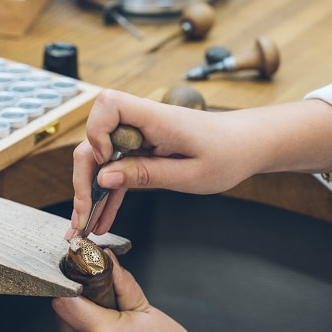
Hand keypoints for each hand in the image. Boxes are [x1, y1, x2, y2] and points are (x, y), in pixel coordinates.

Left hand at [52, 251, 237, 331]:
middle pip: (62, 318)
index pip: (64, 302)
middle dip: (77, 307)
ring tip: (109, 330)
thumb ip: (121, 283)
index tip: (79, 283)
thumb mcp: (148, 312)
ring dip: (80, 328)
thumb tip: (105, 258)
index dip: (69, 288)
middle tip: (101, 307)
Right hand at [68, 90, 249, 236]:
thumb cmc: (228, 153)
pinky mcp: (141, 151)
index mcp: (157, 118)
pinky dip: (109, 193)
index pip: (109, 105)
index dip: (97, 132)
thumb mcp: (190, 174)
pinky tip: (102, 217)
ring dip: (91, 192)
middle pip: (93, 141)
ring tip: (86, 225)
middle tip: (83, 215)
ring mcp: (139, 137)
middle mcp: (141, 123)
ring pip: (99, 160)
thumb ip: (145, 174)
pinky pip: (116, 170)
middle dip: (84, 179)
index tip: (105, 162)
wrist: (248, 145)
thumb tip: (103, 178)